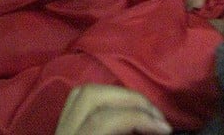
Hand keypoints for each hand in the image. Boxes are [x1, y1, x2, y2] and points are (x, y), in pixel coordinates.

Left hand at [55, 85, 172, 134]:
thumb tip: (160, 128)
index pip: (104, 120)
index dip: (139, 119)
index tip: (165, 129)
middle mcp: (62, 132)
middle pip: (90, 95)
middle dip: (129, 99)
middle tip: (157, 116)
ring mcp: (58, 128)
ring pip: (82, 92)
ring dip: (117, 95)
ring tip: (144, 110)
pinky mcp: (61, 128)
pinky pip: (78, 102)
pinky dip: (104, 98)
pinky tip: (123, 109)